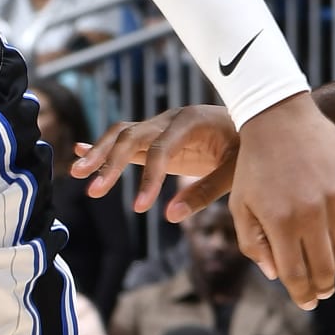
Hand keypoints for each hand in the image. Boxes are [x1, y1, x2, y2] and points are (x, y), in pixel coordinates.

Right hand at [74, 103, 238, 211]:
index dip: (147, 178)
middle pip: (130, 136)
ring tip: (77, 173)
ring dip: (99, 153)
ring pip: (121, 134)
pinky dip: (102, 146)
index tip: (140, 208)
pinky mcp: (157, 136)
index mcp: (191, 122)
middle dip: (109, 163)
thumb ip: (204, 192)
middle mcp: (170, 119)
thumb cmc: (249, 146)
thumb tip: (170, 216)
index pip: (160, 149)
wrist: (257, 118)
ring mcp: (160, 125)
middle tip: (93, 190)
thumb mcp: (235, 171)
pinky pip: (125, 138)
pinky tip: (79, 152)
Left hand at [230, 95, 334, 306]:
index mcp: (278, 221)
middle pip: (324, 269)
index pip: (294, 274)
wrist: (279, 118)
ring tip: (330, 268)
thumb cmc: (254, 165)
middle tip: (320, 293)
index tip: (306, 303)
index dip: (302, 295)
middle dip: (321, 288)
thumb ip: (253, 244)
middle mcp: (309, 214)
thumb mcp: (240, 205)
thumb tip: (277, 275)